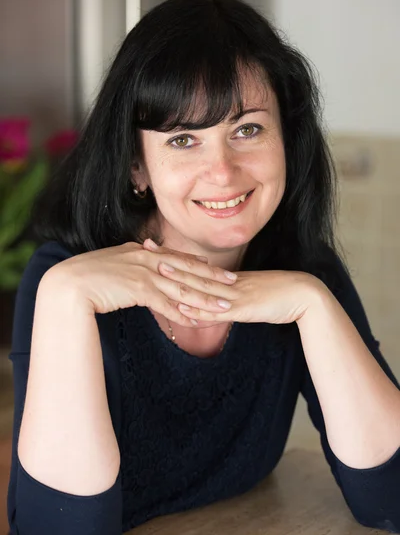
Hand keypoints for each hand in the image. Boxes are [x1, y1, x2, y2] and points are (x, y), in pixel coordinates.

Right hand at [45, 239, 237, 326]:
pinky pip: (166, 304)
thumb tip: (142, 266)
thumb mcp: (114, 264)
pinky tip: (197, 321)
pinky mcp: (138, 290)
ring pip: (182, 288)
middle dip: (212, 279)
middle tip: (234, 284)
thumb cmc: (88, 276)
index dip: (199, 266)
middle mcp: (147, 260)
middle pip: (187, 271)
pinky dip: (183, 313)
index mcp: (141, 253)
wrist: (70, 283)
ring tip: (225, 306)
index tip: (217, 270)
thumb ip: (131, 263)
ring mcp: (144, 274)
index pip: (177, 259)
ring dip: (205, 299)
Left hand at [153, 247, 325, 324]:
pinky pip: (218, 311)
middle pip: (192, 270)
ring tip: (156, 271)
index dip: (173, 256)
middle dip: (166, 260)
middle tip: (143, 247)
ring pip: (201, 288)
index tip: (152, 246)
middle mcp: (228, 282)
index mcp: (228, 277)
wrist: (305, 296)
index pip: (195, 265)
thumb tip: (215, 297)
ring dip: (178, 279)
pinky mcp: (244, 308)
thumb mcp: (251, 291)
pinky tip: (182, 309)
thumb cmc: (280, 294)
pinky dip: (199, 310)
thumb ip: (232, 294)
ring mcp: (235, 294)